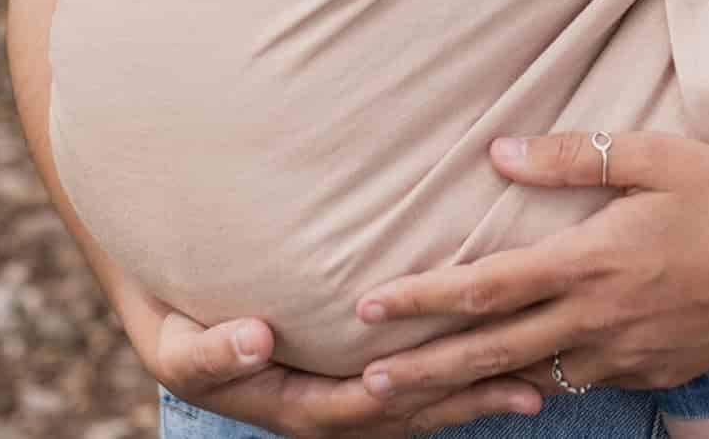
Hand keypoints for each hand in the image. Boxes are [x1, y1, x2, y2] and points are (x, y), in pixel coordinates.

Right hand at [117, 280, 543, 437]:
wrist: (169, 295)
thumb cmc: (173, 313)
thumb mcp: (172, 342)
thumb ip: (210, 351)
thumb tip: (257, 339)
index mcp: (286, 404)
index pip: (356, 411)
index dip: (404, 398)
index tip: (459, 382)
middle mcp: (321, 404)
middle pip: (403, 414)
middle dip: (463, 402)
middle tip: (528, 389)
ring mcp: (340, 387)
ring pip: (416, 401)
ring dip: (473, 392)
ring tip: (539, 380)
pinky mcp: (357, 363)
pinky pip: (412, 375)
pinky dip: (456, 369)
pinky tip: (505, 352)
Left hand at [349, 131, 708, 421]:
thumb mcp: (655, 156)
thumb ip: (574, 156)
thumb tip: (501, 153)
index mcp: (592, 260)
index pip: (488, 285)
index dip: (422, 297)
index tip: (368, 304)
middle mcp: (599, 319)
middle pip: (493, 352)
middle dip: (423, 369)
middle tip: (362, 386)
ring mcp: (626, 356)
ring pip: (531, 378)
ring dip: (469, 387)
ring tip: (419, 396)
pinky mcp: (653, 374)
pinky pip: (582, 382)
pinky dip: (537, 386)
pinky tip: (518, 385)